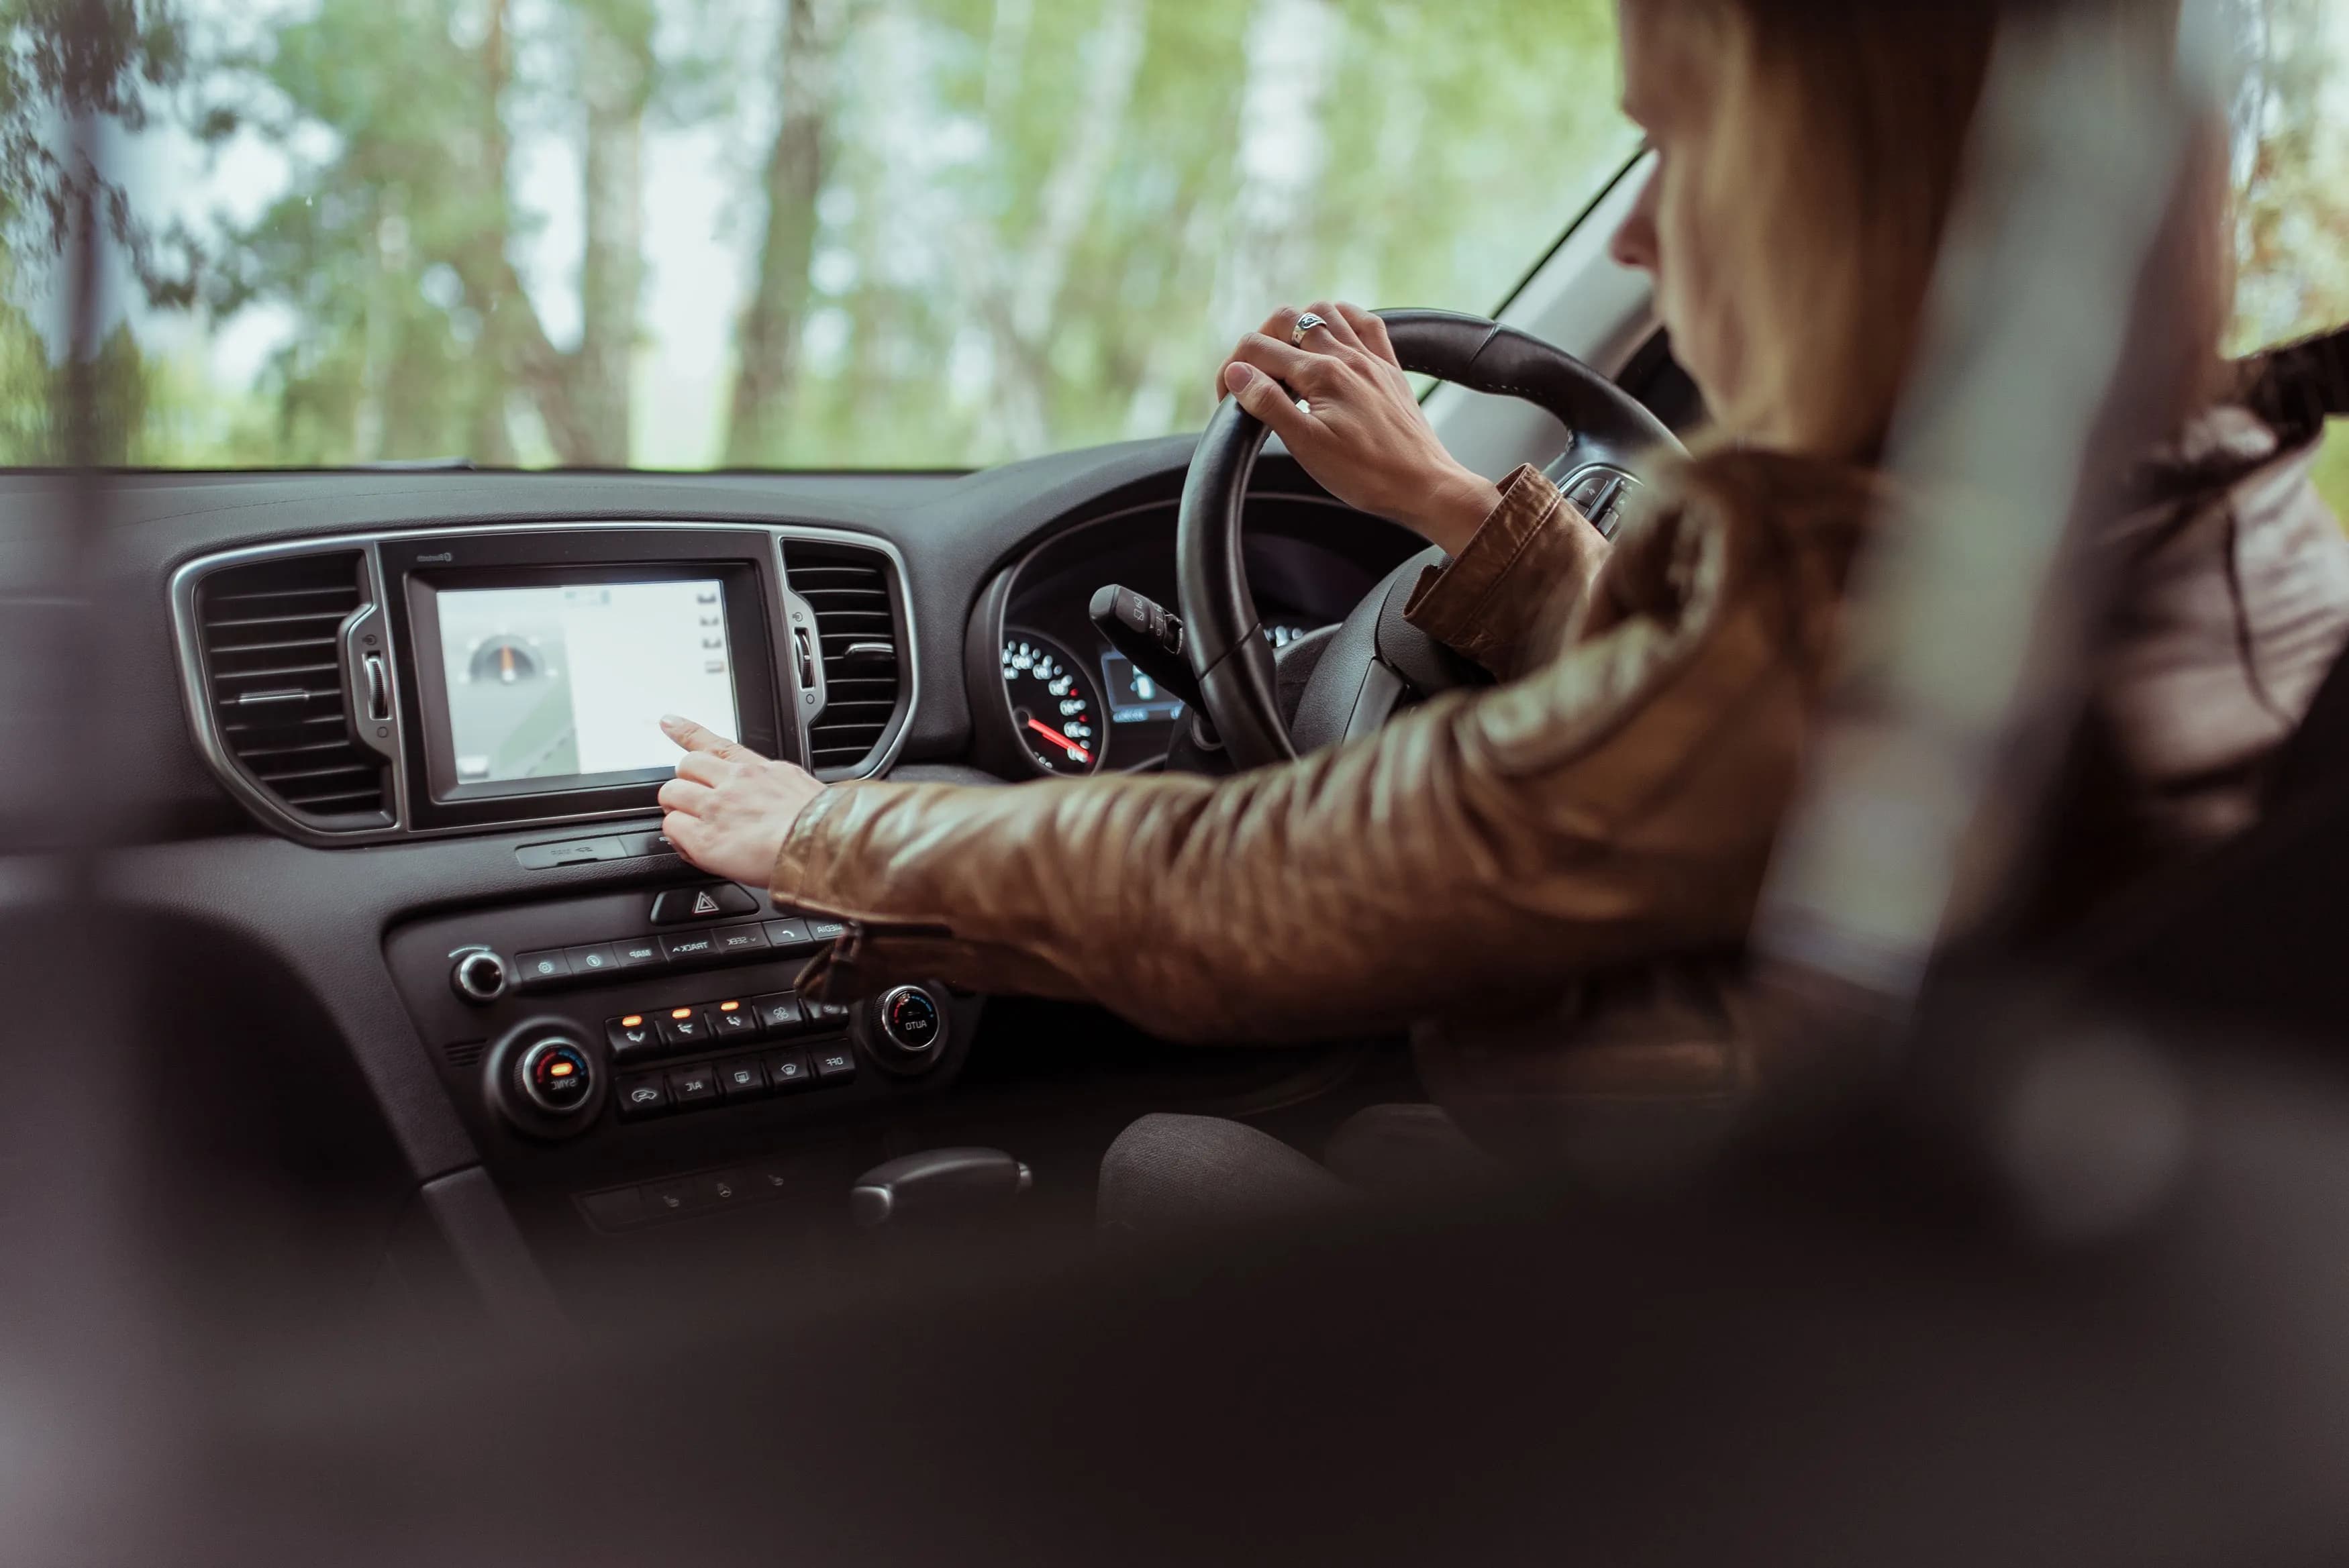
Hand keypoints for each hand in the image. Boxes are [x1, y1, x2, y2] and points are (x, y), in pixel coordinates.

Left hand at [655, 715, 825, 887]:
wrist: (823, 848)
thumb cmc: (823, 828)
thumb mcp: (801, 791)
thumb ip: (775, 788)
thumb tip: (769, 796)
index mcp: (759, 770)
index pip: (715, 743)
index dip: (686, 731)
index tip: (668, 721)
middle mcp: (734, 782)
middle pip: (686, 767)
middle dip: (685, 784)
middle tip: (693, 804)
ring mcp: (716, 808)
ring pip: (671, 794)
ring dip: (678, 809)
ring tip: (693, 826)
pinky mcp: (704, 838)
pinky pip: (672, 828)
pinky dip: (679, 838)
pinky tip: (695, 847)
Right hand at [1216, 301, 1500, 554]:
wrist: (1424, 485)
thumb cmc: (1366, 474)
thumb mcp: (1307, 445)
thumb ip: (1269, 404)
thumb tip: (1238, 373)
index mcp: (1322, 374)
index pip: (1258, 349)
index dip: (1232, 371)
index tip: (1227, 399)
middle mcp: (1347, 355)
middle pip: (1287, 319)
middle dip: (1259, 341)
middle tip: (1251, 377)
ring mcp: (1370, 357)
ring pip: (1325, 311)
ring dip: (1297, 325)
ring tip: (1286, 357)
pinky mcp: (1389, 367)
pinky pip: (1364, 322)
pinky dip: (1341, 321)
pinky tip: (1331, 340)